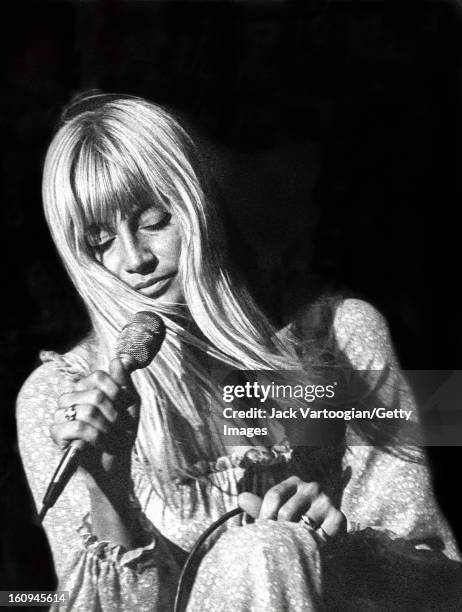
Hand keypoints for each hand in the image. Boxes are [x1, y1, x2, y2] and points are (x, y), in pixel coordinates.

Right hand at [50, 358, 138, 487]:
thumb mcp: (129, 405)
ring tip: (111, 437)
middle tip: (119, 428)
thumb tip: (119, 359)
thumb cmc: (121, 432)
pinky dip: (95, 437)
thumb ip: (124, 382)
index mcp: (86, 387)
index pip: (99, 376)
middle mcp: (71, 397)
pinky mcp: (56, 433)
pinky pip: (77, 427)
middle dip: (114, 414)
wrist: (114, 464)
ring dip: (107, 427)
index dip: (118, 393)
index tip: (125, 408)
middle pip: (96, 394)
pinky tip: (99, 444)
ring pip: (87, 411)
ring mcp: (61, 414)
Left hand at [238, 476, 345, 539]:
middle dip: (279, 531)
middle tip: (276, 544)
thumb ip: (260, 506)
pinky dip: (313, 545)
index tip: (260, 530)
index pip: (274, 495)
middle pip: (285, 512)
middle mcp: (312, 487)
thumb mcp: (278, 512)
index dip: (264, 515)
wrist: (326, 534)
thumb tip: (240, 497)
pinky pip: (320, 535)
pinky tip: (310, 548)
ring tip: (292, 549)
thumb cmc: (297, 521)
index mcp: (295, 482)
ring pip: (302, 526)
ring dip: (295, 541)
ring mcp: (326, 501)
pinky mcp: (338, 517)